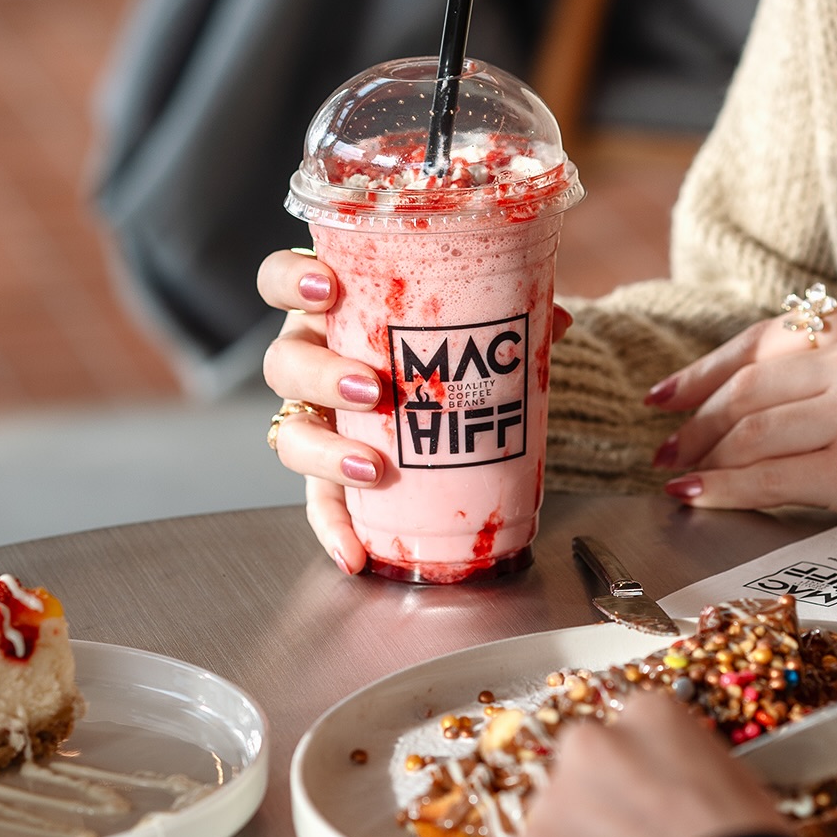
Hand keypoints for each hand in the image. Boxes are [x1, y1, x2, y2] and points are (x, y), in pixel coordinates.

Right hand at [258, 248, 573, 573]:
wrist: (439, 386)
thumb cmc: (433, 339)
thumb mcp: (460, 317)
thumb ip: (501, 312)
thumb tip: (556, 321)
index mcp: (332, 309)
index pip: (280, 281)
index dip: (289, 281)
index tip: (324, 286)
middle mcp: (311, 360)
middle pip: (284, 363)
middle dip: (321, 375)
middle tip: (372, 388)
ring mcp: (316, 418)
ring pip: (291, 433)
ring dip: (325, 452)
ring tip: (372, 467)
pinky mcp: (330, 471)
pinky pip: (320, 503)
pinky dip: (335, 529)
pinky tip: (355, 554)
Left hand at [500, 690, 786, 836]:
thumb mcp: (734, 783)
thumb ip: (683, 768)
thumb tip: (672, 786)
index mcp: (648, 716)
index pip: (626, 739)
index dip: (638, 782)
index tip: (650, 810)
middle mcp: (590, 741)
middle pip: (583, 771)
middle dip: (600, 807)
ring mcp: (554, 796)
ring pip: (555, 821)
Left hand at [647, 294, 836, 520]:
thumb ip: (820, 361)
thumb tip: (720, 392)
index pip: (760, 340)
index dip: (701, 372)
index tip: (663, 396)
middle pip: (748, 387)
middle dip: (696, 422)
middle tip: (667, 448)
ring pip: (751, 431)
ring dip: (704, 457)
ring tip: (682, 473)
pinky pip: (769, 476)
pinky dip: (723, 488)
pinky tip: (699, 496)